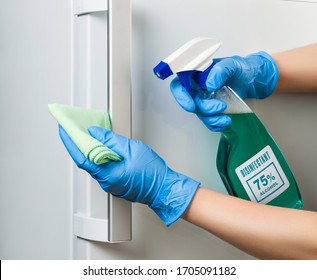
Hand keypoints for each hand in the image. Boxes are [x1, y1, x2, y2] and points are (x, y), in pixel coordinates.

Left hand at [59, 125, 199, 225]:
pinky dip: (99, 156)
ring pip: (94, 164)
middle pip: (86, 160)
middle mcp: (106, 182)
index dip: (71, 142)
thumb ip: (112, 141)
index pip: (82, 157)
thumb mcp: (133, 150)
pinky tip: (103, 146)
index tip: (65, 130)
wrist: (164, 189)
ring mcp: (111, 183)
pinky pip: (103, 167)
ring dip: (89, 149)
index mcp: (108, 175)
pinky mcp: (116, 182)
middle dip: (79, 144)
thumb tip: (96, 134)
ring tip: (88, 134)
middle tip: (74, 129)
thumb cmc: (153, 174)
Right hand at [170, 51, 277, 130]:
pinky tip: (225, 122)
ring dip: (212, 118)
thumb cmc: (240, 68)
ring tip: (226, 117)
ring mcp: (204, 99)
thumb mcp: (232, 64)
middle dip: (204, 108)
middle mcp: (197, 88)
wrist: (252, 79)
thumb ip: (220, 71)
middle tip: (220, 107)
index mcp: (196, 74)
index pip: (179, 85)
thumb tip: (209, 84)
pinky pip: (209, 120)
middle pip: (191, 102)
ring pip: (201, 113)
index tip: (191, 106)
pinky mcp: (212, 109)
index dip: (181, 96)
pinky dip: (216, 124)